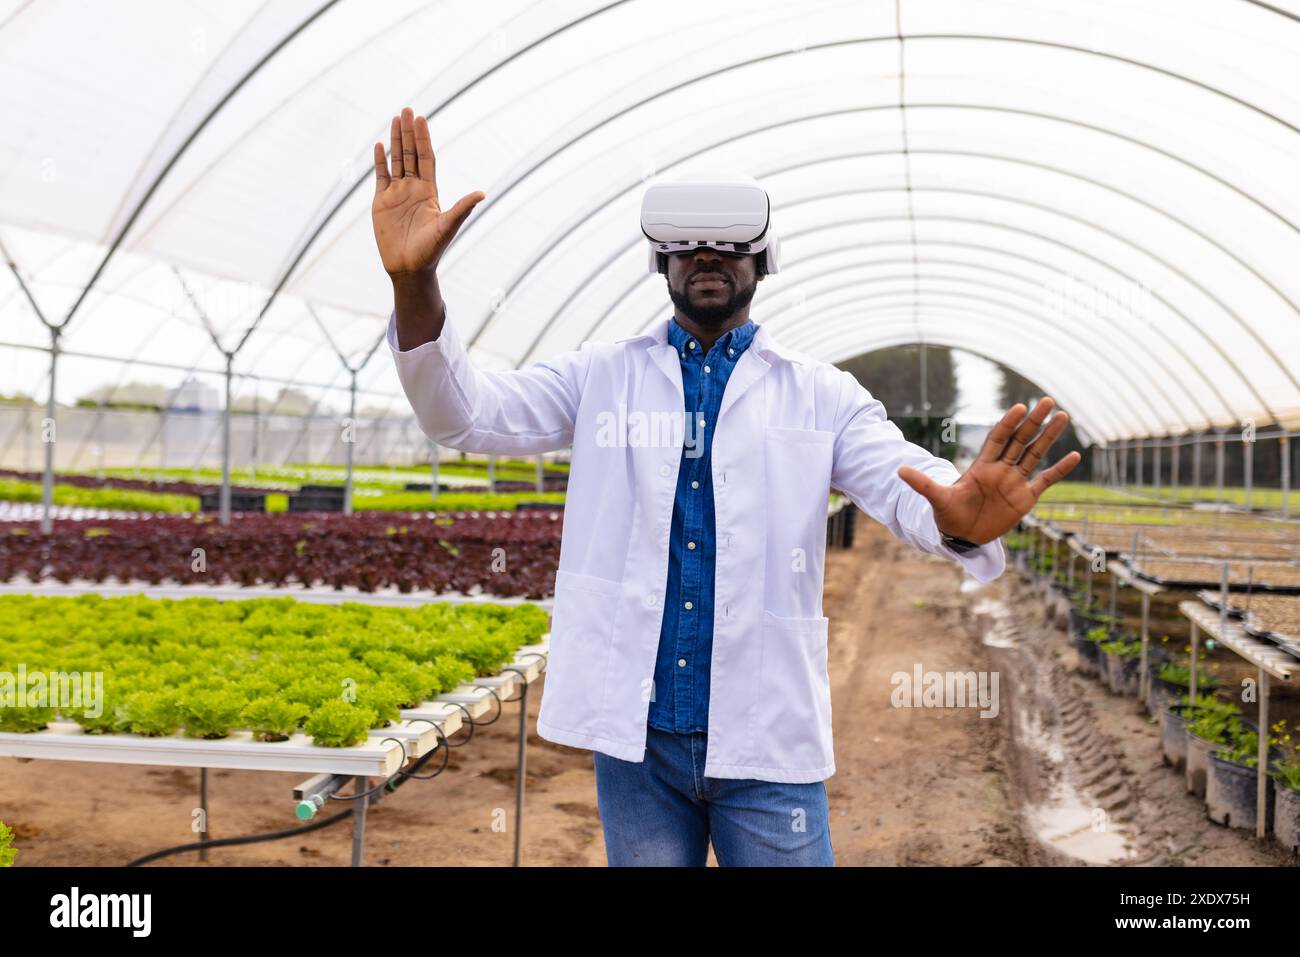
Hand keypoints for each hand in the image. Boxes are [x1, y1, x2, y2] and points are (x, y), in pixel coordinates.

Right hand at [372, 107, 484, 276]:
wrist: (409, 268)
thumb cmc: (431, 251)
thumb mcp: (448, 227)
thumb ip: (462, 208)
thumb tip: (483, 194)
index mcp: (430, 191)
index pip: (426, 158)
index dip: (423, 139)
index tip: (422, 119)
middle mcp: (414, 189)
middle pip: (411, 154)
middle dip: (409, 133)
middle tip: (407, 110)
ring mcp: (397, 194)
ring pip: (396, 161)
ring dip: (395, 141)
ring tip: (395, 119)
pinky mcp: (382, 202)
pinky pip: (380, 176)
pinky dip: (380, 161)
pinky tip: (380, 146)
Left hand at [897, 397, 1081, 544]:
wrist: (962, 534)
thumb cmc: (949, 514)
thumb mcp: (937, 500)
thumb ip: (923, 485)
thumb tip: (899, 471)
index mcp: (981, 466)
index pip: (997, 438)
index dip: (1008, 423)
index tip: (1019, 408)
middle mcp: (1001, 469)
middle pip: (1019, 439)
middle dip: (1033, 421)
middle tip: (1047, 400)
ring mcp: (1014, 481)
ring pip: (1034, 453)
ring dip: (1049, 437)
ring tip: (1063, 416)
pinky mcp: (1025, 498)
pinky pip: (1045, 480)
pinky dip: (1059, 470)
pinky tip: (1075, 455)